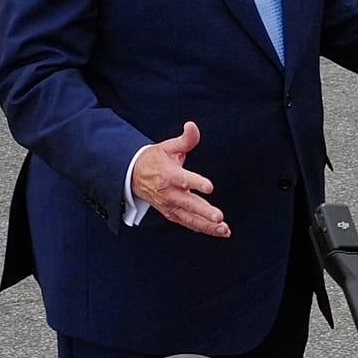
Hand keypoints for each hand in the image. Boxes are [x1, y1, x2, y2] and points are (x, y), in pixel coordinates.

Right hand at [130, 121, 228, 236]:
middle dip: (204, 211)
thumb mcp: (168, 147)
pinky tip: (219, 231)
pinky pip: (188, 223)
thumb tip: (192, 126)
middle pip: (188, 204)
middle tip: (219, 217)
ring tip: (224, 229)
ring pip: (189, 218)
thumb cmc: (154, 160)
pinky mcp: (172, 214)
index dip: (196, 183)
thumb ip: (185, 139)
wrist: (132, 176)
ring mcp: (170, 206)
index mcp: (168, 175)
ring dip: (207, 225)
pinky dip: (203, 228)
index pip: (184, 179)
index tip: (209, 187)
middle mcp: (169, 193)